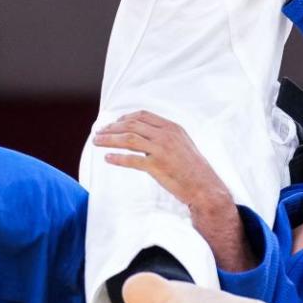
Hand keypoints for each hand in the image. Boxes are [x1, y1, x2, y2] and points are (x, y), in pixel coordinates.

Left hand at [93, 111, 229, 209]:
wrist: (204, 187)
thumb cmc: (194, 168)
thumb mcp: (183, 144)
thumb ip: (165, 137)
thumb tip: (144, 136)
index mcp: (172, 128)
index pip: (143, 115)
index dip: (124, 118)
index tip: (113, 123)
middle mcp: (166, 136)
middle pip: (132, 125)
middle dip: (112, 128)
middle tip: (99, 133)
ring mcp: (161, 150)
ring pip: (128, 139)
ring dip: (109, 139)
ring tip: (97, 142)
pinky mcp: (157, 166)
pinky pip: (131, 159)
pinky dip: (117, 158)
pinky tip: (108, 158)